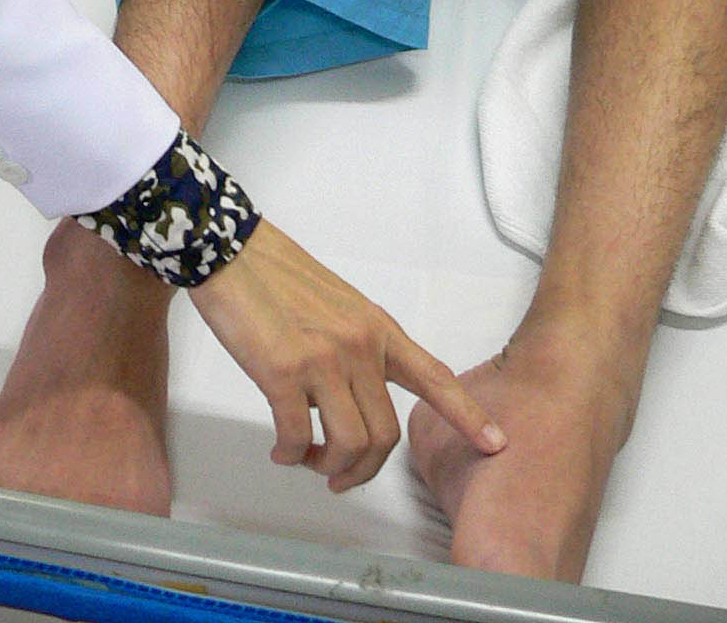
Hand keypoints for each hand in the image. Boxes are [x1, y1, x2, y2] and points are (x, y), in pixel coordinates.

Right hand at [189, 220, 503, 490]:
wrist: (231, 252)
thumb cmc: (277, 276)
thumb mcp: (339, 304)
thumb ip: (358, 345)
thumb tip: (356, 396)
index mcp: (377, 328)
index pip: (435, 378)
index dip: (468, 416)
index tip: (496, 444)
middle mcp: (360, 346)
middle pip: (386, 435)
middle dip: (363, 468)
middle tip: (339, 474)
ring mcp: (323, 359)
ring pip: (349, 444)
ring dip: (329, 466)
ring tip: (307, 460)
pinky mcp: (284, 372)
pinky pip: (298, 437)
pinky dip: (291, 454)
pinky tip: (280, 449)